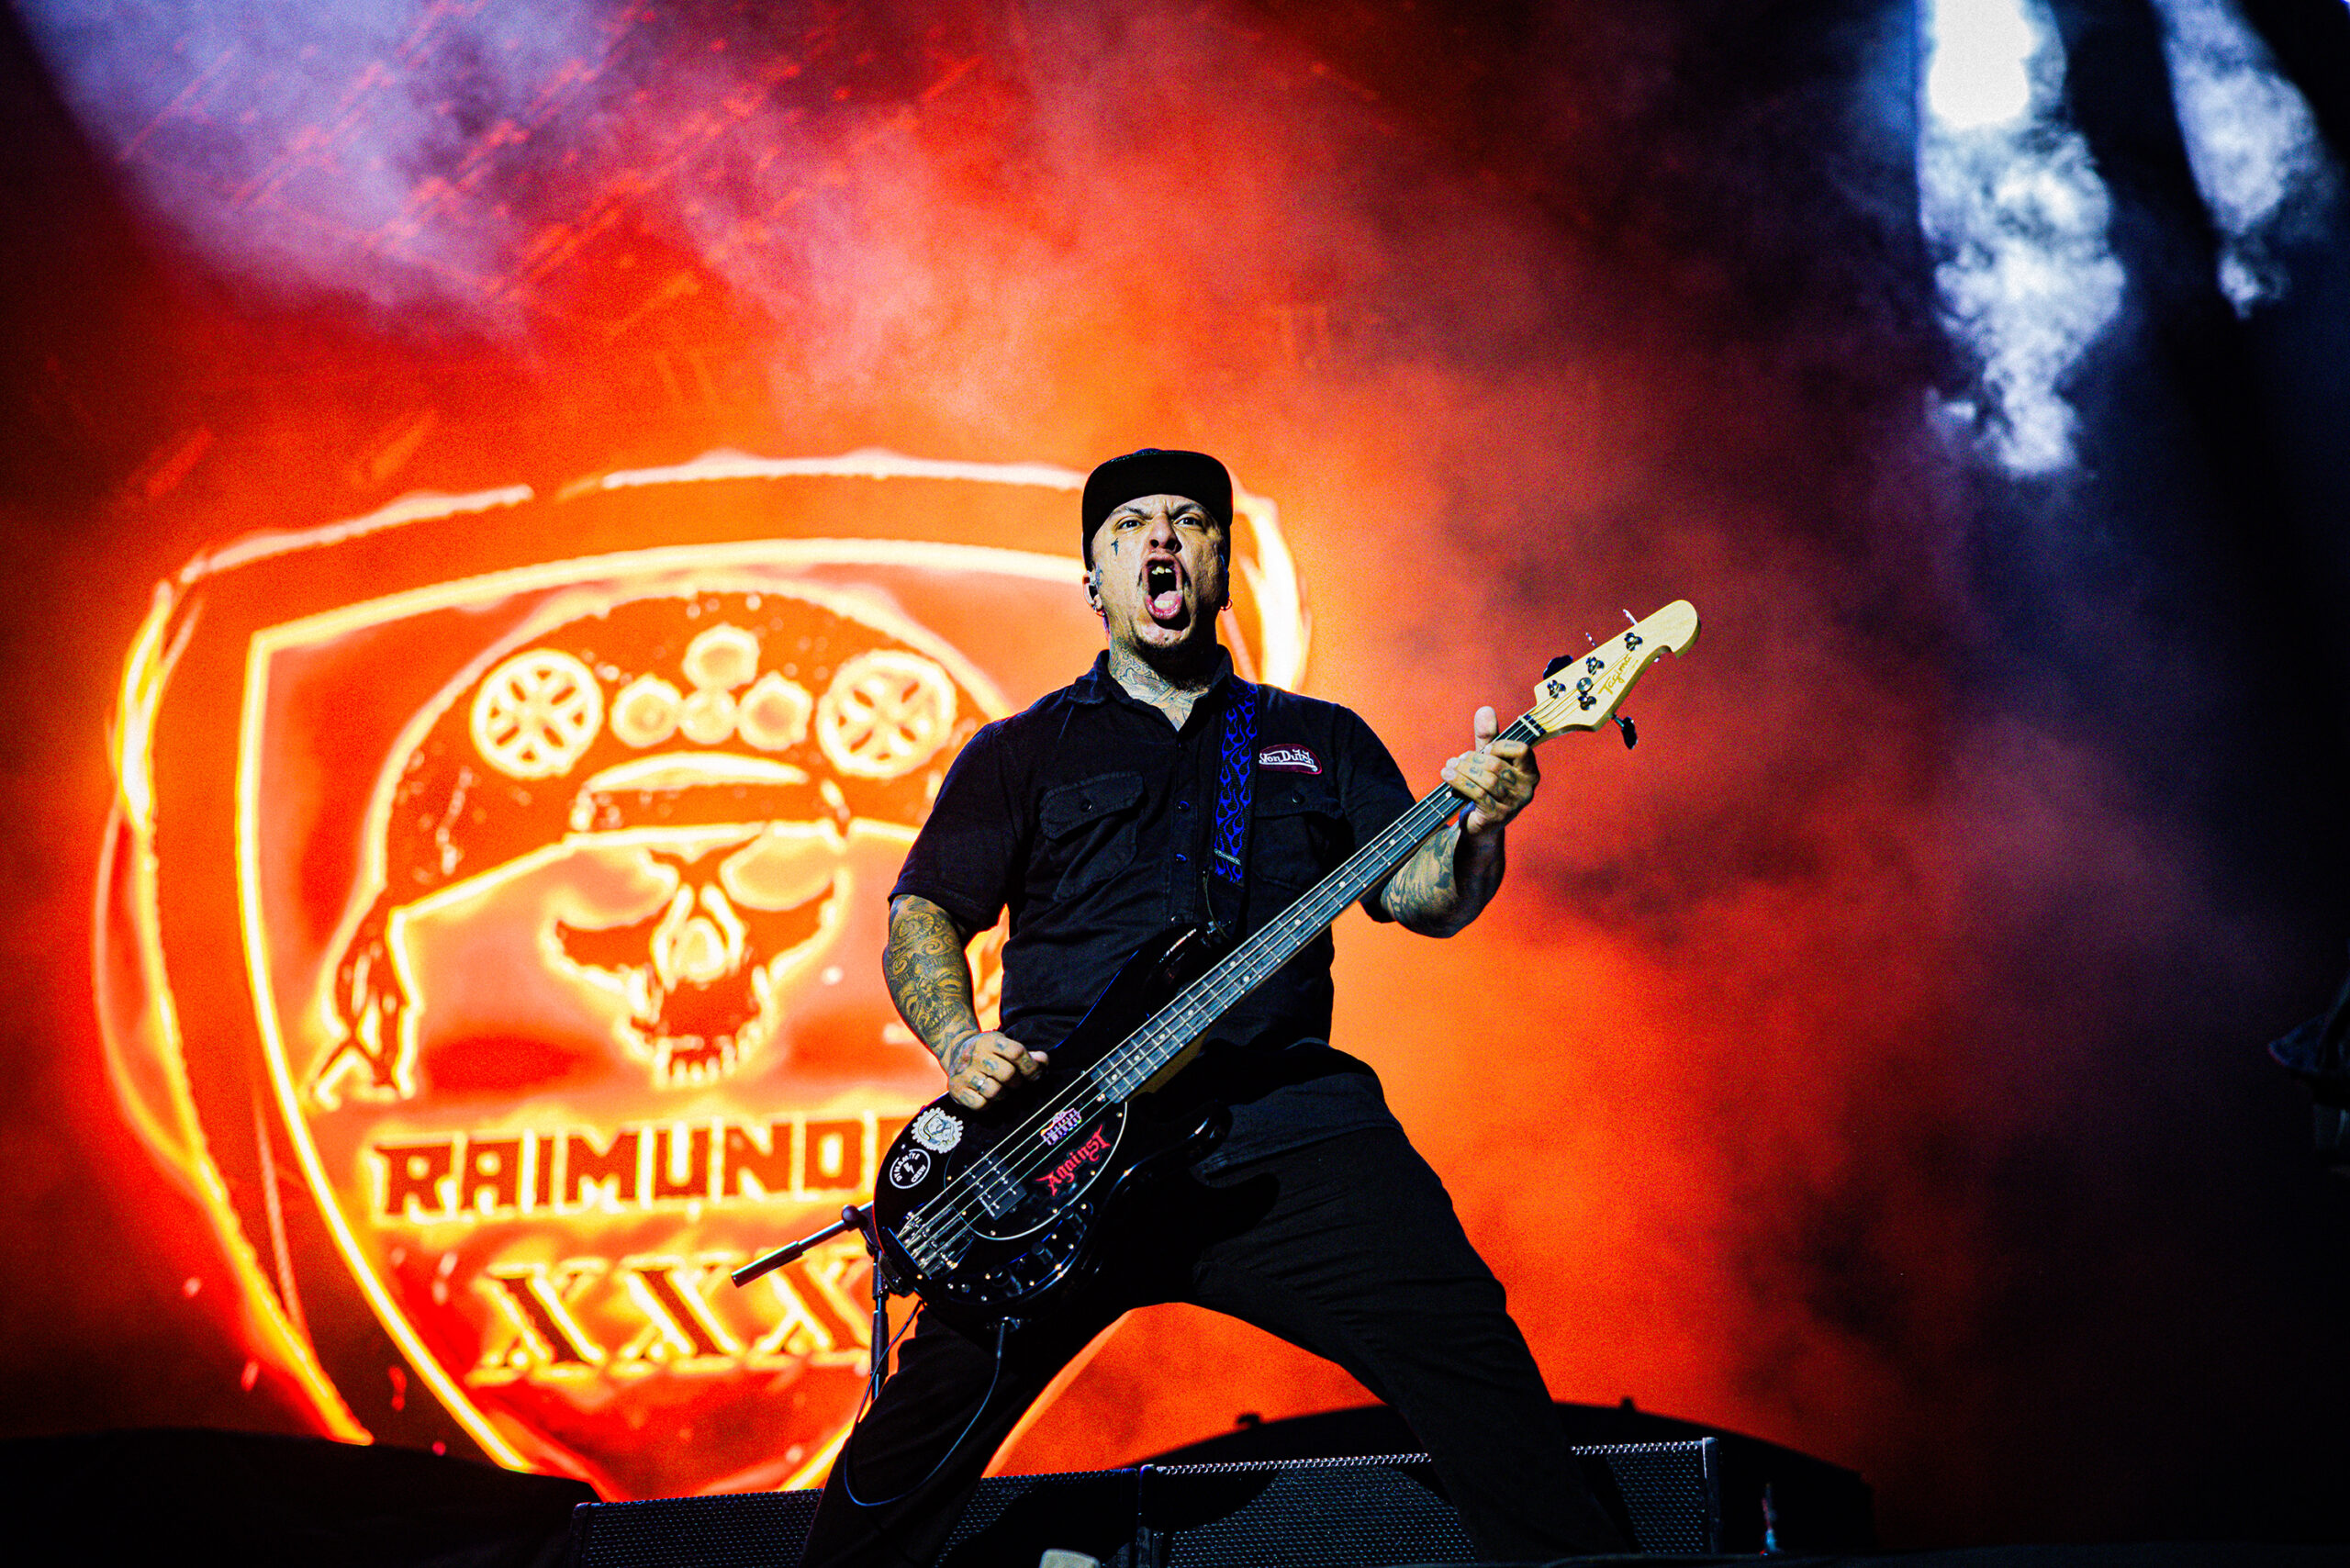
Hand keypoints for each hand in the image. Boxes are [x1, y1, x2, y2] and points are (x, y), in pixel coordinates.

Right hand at [942, 1030, 1049, 1108]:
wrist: (954, 1049)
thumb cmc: (988, 1051)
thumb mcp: (1004, 1045)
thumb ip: (1025, 1054)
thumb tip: (1043, 1061)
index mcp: (990, 1041)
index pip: (1017, 1053)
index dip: (1031, 1066)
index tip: (1035, 1075)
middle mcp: (975, 1055)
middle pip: (1008, 1074)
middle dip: (1018, 1083)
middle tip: (1016, 1084)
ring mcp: (964, 1073)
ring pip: (994, 1091)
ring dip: (1004, 1095)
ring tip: (1002, 1090)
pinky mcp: (956, 1089)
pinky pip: (980, 1104)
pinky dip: (988, 1104)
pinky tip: (988, 1097)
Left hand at [1439, 705, 1538, 836]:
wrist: (1481, 826)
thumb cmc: (1487, 788)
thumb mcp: (1487, 760)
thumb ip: (1488, 736)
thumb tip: (1485, 709)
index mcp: (1530, 773)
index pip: (1521, 750)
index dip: (1500, 746)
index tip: (1485, 749)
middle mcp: (1527, 789)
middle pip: (1497, 765)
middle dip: (1472, 760)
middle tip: (1456, 759)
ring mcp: (1514, 805)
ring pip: (1486, 780)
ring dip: (1463, 771)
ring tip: (1449, 767)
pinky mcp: (1498, 816)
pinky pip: (1477, 794)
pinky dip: (1459, 783)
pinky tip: (1447, 777)